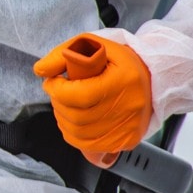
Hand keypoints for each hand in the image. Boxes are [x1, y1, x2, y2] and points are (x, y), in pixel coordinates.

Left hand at [34, 32, 154, 165]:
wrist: (152, 77)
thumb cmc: (116, 61)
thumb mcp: (91, 45)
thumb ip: (61, 55)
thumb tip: (41, 70)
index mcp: (123, 80)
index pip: (78, 95)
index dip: (57, 89)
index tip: (54, 81)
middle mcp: (129, 106)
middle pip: (76, 117)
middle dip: (58, 103)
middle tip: (62, 91)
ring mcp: (130, 127)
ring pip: (78, 134)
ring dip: (64, 119)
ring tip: (70, 104)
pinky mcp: (128, 140)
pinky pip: (90, 147)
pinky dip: (75, 135)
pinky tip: (78, 120)